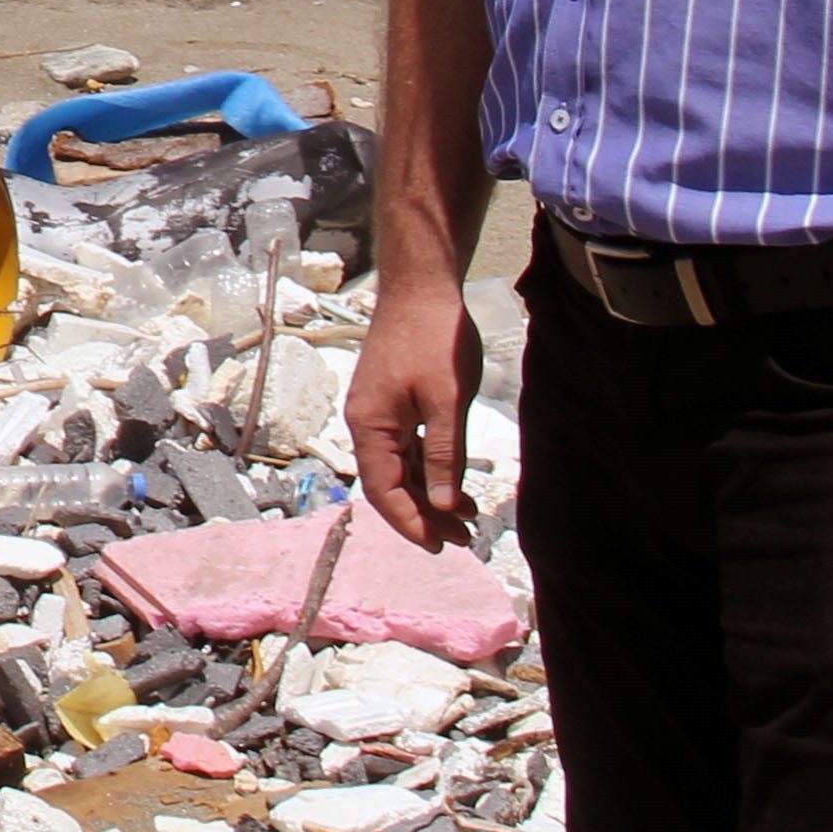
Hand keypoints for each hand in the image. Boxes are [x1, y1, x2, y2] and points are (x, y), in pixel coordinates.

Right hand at [346, 291, 477, 550]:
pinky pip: (406, 447)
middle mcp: (366, 422)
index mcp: (370, 425)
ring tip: (467, 517)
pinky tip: (455, 481)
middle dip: (424, 515)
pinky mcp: (392, 400)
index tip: (442, 546)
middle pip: (389, 484)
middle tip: (464, 538)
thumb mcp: (448, 401)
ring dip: (429, 494)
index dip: (411, 523)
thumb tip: (443, 504)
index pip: (384, 491)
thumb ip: (445, 455)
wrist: (422, 285)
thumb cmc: (435, 338)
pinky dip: (429, 468)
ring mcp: (377, 411)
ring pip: (399, 467)